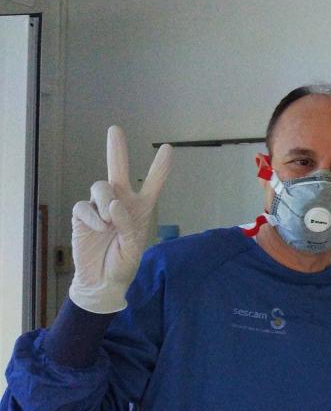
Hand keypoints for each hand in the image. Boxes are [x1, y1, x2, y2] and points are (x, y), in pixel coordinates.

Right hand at [69, 126, 172, 313]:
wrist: (101, 281)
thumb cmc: (123, 264)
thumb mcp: (133, 246)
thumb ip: (126, 223)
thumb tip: (112, 203)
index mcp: (141, 209)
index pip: (152, 184)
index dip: (159, 168)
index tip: (168, 149)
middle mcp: (120, 203)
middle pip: (118, 171)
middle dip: (116, 149)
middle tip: (114, 129)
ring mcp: (99, 207)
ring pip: (100, 186)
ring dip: (105, 201)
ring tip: (108, 222)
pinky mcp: (82, 215)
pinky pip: (84, 205)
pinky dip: (91, 216)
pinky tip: (96, 228)